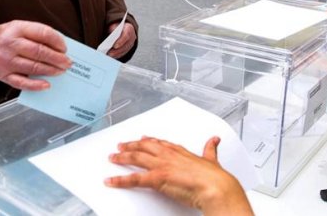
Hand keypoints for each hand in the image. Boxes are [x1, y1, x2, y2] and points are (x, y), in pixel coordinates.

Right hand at [0, 20, 71, 89]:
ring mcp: (6, 61)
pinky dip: (35, 85)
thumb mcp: (18, 27)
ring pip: (33, 67)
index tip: (65, 48)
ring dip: (51, 70)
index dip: (57, 41)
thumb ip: (37, 34)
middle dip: (57, 58)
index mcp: (17, 29)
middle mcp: (10, 44)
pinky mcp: (2, 75)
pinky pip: (21, 83)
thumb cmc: (4, 37)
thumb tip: (59, 47)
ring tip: (61, 71)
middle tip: (68, 63)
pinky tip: (47, 85)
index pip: (43, 33)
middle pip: (39, 52)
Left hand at [105, 137, 252, 215]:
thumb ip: (210, 149)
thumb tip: (215, 140)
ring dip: (122, 157)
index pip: (160, 143)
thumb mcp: (212, 159)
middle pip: (144, 147)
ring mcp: (161, 165)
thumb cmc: (214, 177)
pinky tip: (111, 180)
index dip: (149, 141)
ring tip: (113, 158)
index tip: (142, 139)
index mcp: (180, 151)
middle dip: (131, 146)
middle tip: (121, 146)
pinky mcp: (156, 178)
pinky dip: (119, 180)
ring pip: (135, 158)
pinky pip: (133, 179)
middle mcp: (168, 155)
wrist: (215, 187)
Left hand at [106, 22, 135, 58]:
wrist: (120, 28)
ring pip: (125, 50)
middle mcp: (132, 37)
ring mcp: (131, 43)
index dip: (121, 41)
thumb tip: (108, 41)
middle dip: (117, 50)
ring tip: (108, 56)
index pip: (126, 35)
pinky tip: (110, 56)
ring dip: (116, 54)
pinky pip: (123, 53)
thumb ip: (112, 32)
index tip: (115, 46)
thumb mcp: (113, 27)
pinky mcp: (129, 48)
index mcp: (129, 28)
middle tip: (109, 53)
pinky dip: (117, 55)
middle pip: (126, 45)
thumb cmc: (115, 27)